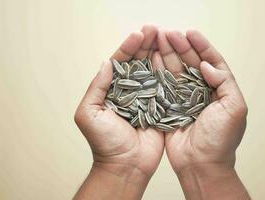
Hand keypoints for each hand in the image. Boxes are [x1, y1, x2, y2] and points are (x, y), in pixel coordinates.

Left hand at [74, 25, 162, 198]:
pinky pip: (166, 88)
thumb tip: (106, 63)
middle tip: (155, 29)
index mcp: (112, 90)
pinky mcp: (161, 108)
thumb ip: (97, 88)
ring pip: (153, 71)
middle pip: (139, 63)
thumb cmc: (104, 143)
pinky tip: (174, 59)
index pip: (121, 63)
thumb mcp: (90, 114)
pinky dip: (169, 73)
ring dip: (159, 54)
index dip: (128, 48)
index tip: (138, 34)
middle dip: (146, 45)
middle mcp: (130, 91)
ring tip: (166, 37)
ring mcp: (147, 98)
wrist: (126, 166)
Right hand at [155, 29, 248, 198]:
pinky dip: (158, 71)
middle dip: (181, 46)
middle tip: (169, 33)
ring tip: (159, 39)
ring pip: (176, 71)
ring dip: (168, 54)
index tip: (191, 33)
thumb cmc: (221, 140)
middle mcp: (202, 91)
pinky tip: (153, 58)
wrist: (200, 165)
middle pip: (191, 63)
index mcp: (219, 90)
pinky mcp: (169, 106)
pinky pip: (164, 85)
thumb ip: (224, 82)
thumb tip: (207, 65)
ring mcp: (184, 98)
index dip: (202, 46)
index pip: (212, 62)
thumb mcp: (234, 108)